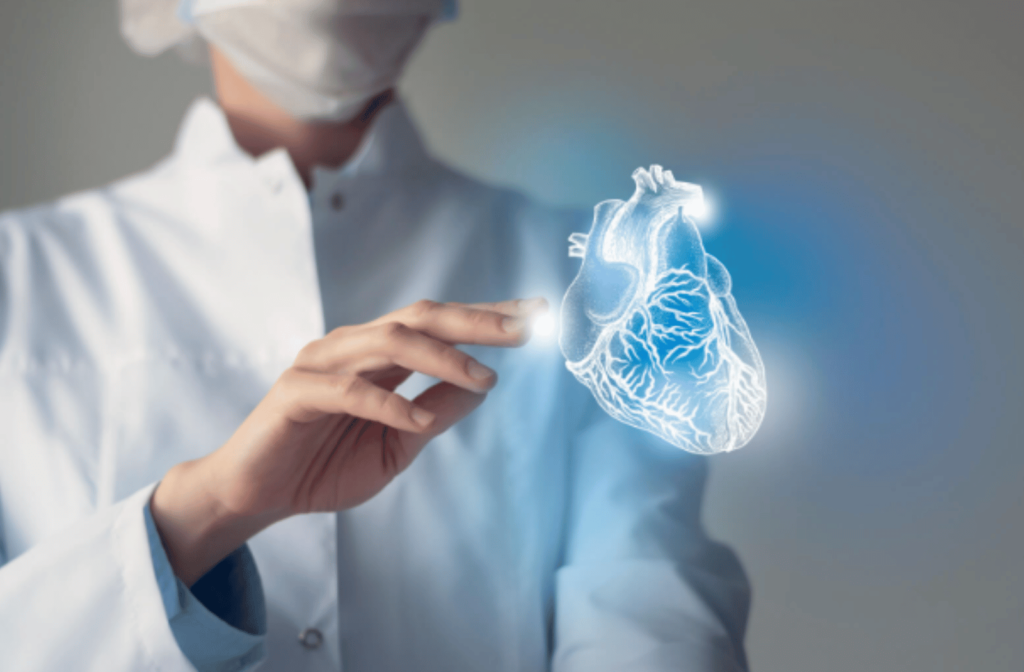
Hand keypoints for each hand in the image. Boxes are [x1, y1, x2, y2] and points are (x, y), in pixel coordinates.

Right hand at [151, 298, 547, 584]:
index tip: (535, 314)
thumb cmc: (324, 465)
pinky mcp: (296, 391)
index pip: (439, 324)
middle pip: (421, 316)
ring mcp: (322, 363)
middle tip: (523, 329)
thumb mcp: (398, 446)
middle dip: (476, 320)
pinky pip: (349, 390)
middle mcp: (353, 347)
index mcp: (379, 355)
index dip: (486, 316)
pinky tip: (418, 423)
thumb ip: (435, 413)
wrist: (258, 494)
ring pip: (390, 341)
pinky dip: (389, 404)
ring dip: (443, 358)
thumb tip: (484, 386)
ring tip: (484, 379)